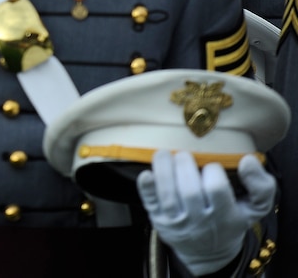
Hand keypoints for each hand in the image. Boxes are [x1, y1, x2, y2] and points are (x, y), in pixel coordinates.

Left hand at [137, 150, 274, 275]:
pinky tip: (146, 173)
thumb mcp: (255, 209)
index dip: (213, 171)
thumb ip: (261, 186)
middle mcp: (199, 221)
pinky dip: (145, 187)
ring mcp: (176, 221)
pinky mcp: (158, 219)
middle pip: (189, 190)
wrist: (209, 252)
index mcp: (225, 217)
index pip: (217, 189)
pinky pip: (149, 202)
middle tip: (184, 154)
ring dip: (163, 170)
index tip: (212, 165)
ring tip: (164, 153)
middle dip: (185, 166)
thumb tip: (248, 160)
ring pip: (167, 194)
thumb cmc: (231, 221)